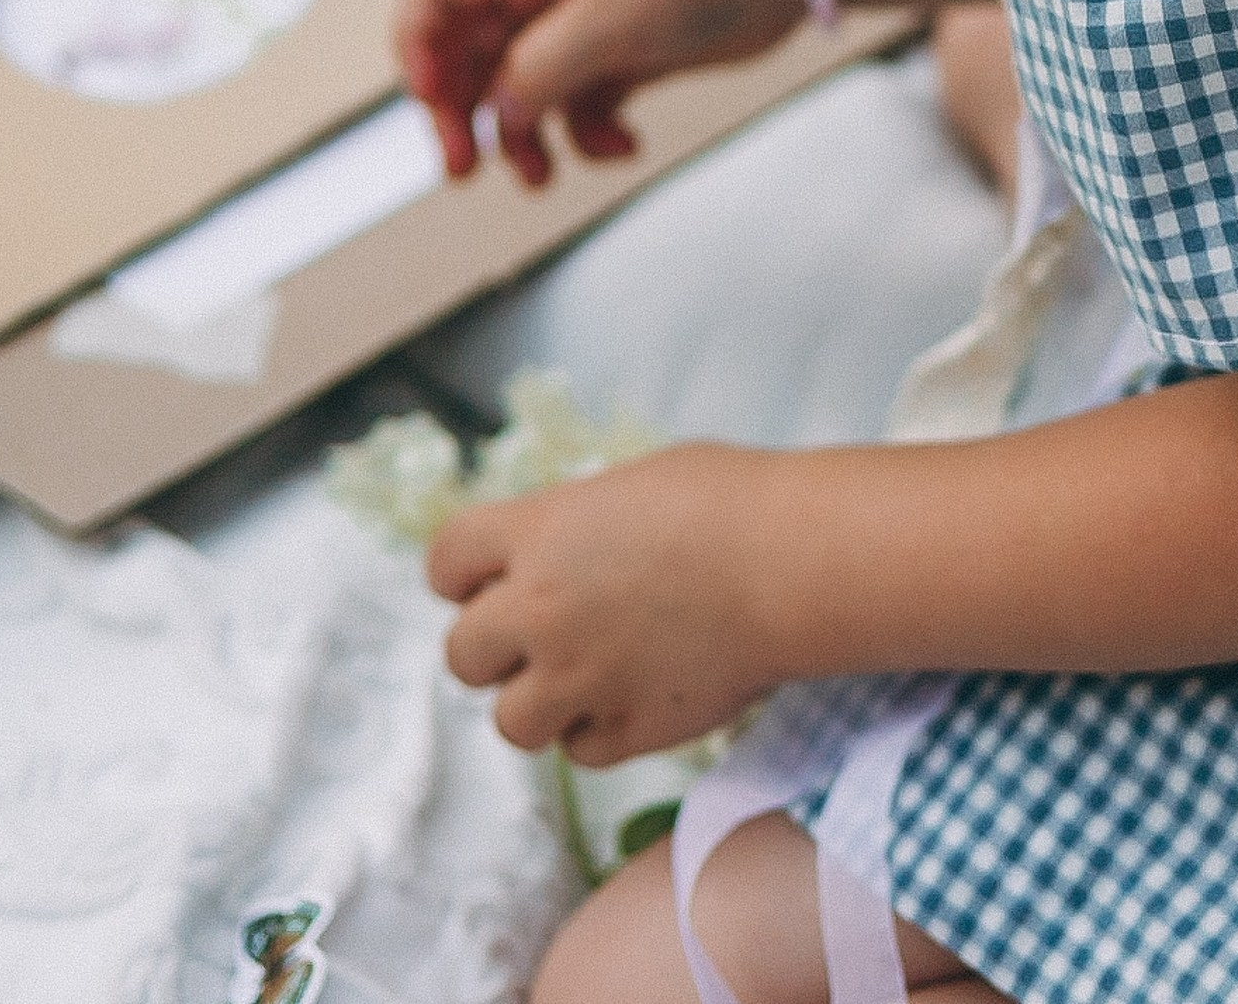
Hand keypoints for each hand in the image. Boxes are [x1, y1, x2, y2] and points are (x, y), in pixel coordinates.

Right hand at [395, 0, 802, 186]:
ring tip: (543, 178)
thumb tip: (498, 116)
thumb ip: (541, 70)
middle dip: (461, 111)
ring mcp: (590, 20)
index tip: (433, 102)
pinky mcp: (628, 51)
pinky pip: (579, 102)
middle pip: (469, 50)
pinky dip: (587, 133)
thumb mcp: (612, 19)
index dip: (417, 43)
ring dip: (523, 137)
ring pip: (523, 87)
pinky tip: (623, 146)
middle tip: (466, 169)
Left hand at [431, 445, 793, 759]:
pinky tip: (635, 693)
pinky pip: (580, 751)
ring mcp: (579, 679)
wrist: (792, 563)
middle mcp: (541, 611)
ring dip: (539, 701)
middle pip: (462, 653)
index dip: (463, 575)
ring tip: (586, 674)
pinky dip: (598, 730)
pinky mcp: (625, 732)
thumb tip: (556, 552)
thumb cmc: (729, 502)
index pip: (445, 562)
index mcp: (540, 534)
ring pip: (510, 721)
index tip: (484, 580)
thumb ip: (573, 527)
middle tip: (540, 634)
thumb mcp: (631, 487)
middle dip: (493, 646)